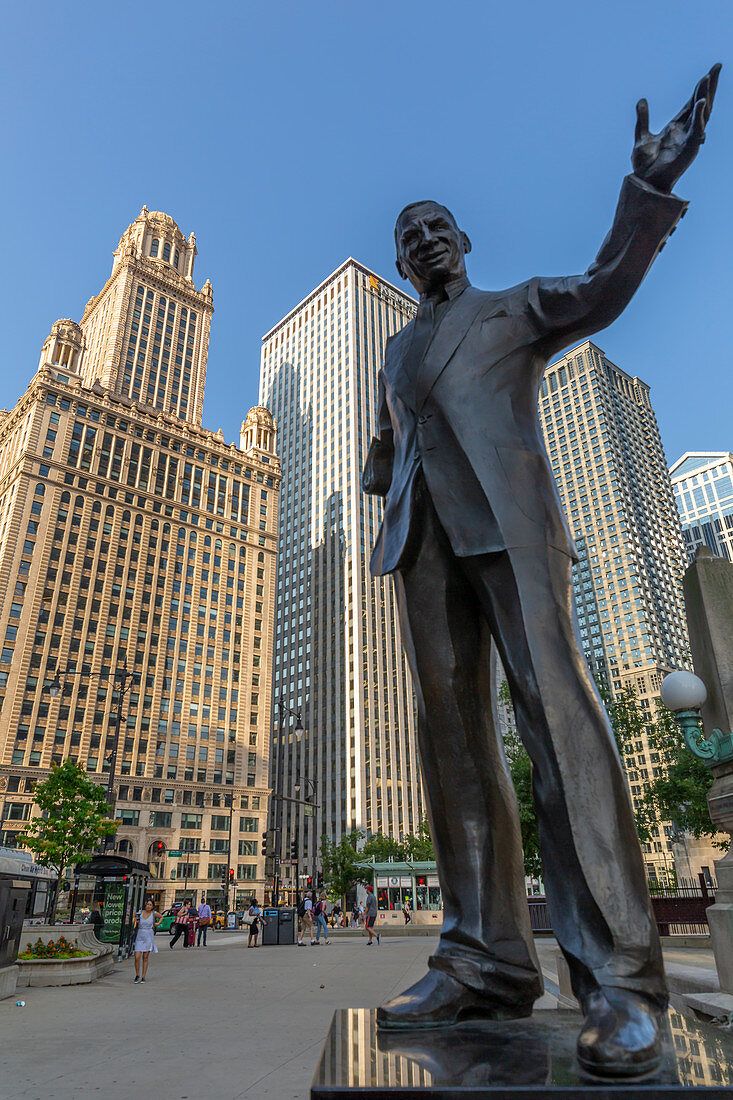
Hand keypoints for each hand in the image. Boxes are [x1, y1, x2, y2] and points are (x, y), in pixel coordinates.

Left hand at [632, 63, 720, 192]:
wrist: (644, 182)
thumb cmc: (644, 165)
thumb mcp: (641, 136)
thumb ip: (643, 119)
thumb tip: (641, 100)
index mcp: (676, 126)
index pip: (691, 102)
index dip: (700, 87)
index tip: (709, 71)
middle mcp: (686, 130)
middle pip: (701, 103)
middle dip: (709, 86)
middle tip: (716, 67)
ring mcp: (689, 139)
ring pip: (701, 113)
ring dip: (704, 96)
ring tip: (707, 78)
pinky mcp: (690, 149)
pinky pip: (697, 130)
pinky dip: (699, 116)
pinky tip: (700, 103)